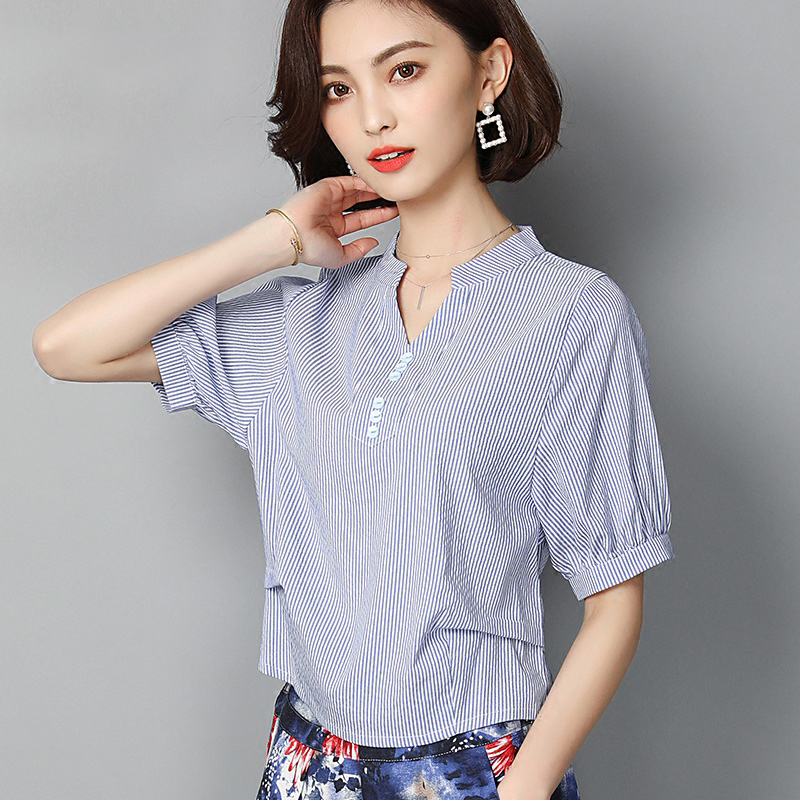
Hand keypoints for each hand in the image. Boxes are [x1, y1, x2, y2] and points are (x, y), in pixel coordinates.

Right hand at [277, 175, 398, 269]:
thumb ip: (359, 250)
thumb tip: (374, 242)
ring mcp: (330, 198)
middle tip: (397, 199)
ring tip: (391, 190)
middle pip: (362, 203)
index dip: (379, 215)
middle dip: (379, 200)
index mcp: (335, 228)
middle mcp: (333, 211)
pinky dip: (364, 181)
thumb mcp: (341, 257)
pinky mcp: (327, 186)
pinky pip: (350, 181)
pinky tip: (378, 185)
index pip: (363, 219)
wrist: (294, 237)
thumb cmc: (310, 249)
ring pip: (357, 190)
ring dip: (374, 190)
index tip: (395, 213)